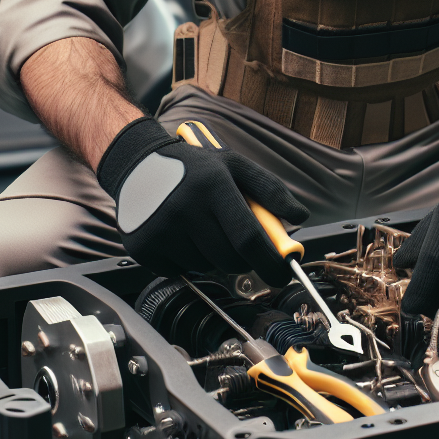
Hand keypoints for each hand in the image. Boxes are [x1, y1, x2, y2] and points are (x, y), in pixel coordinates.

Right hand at [96, 117, 308, 284]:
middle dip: (243, 258)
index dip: (271, 263)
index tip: (283, 275)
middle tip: (237, 240)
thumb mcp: (234, 166)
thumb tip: (300, 216)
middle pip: (230, 259)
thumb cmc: (194, 167)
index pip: (249, 238)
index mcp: (214, 185)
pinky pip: (180, 272)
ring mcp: (162, 230)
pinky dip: (187, 261)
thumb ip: (270, 190)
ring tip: (203, 228)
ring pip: (206, 268)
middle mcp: (186, 208)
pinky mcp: (143, 247)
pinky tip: (181, 235)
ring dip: (213, 258)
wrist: (138, 163)